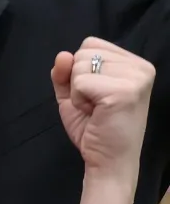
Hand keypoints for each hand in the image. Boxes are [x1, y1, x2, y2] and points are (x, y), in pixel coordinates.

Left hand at [51, 38, 153, 179]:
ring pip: (80, 65)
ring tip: (96, 108)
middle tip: (95, 104)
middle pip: (84, 52)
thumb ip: (66, 73)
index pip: (91, 44)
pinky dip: (78, 99)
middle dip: (78, 80)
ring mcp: (136, 77)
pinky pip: (80, 81)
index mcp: (134, 63)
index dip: (81, 70)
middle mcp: (141, 66)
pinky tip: (94, 112)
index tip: (94, 93)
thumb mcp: (74, 94)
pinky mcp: (124, 90)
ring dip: (78, 91)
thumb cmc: (94, 128)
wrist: (107, 160)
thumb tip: (63, 55)